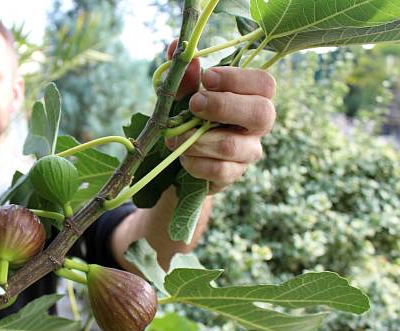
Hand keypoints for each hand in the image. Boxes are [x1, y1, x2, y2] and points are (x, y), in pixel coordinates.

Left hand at [165, 41, 275, 193]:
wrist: (183, 157)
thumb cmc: (190, 117)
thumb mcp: (183, 94)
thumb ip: (183, 75)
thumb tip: (178, 47)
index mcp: (251, 97)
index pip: (264, 84)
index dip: (237, 79)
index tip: (206, 78)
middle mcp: (257, 125)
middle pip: (262, 113)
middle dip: (223, 107)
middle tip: (193, 105)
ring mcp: (248, 152)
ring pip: (232, 145)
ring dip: (197, 139)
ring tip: (174, 137)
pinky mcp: (233, 175)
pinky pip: (218, 170)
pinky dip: (194, 162)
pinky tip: (183, 157)